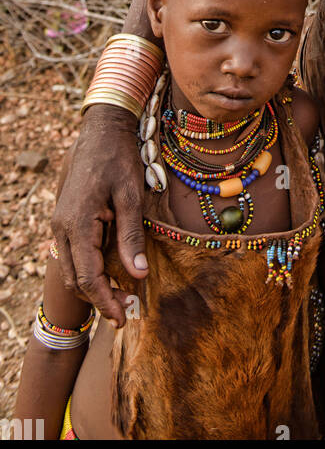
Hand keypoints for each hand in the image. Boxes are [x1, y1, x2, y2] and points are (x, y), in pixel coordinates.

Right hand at [51, 105, 147, 326]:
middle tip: (125, 312)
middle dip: (99, 300)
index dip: (105, 302)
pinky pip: (73, 254)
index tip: (123, 318)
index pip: (88, 278)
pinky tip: (110, 272)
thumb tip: (138, 275)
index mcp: (77, 224)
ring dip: (93, 287)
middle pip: (77, 279)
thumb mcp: (131, 196)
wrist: (101, 130)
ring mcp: (61, 224)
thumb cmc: (118, 159)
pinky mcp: (66, 219)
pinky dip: (89, 270)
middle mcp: (63, 228)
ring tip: (120, 297)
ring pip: (72, 269)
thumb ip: (131, 237)